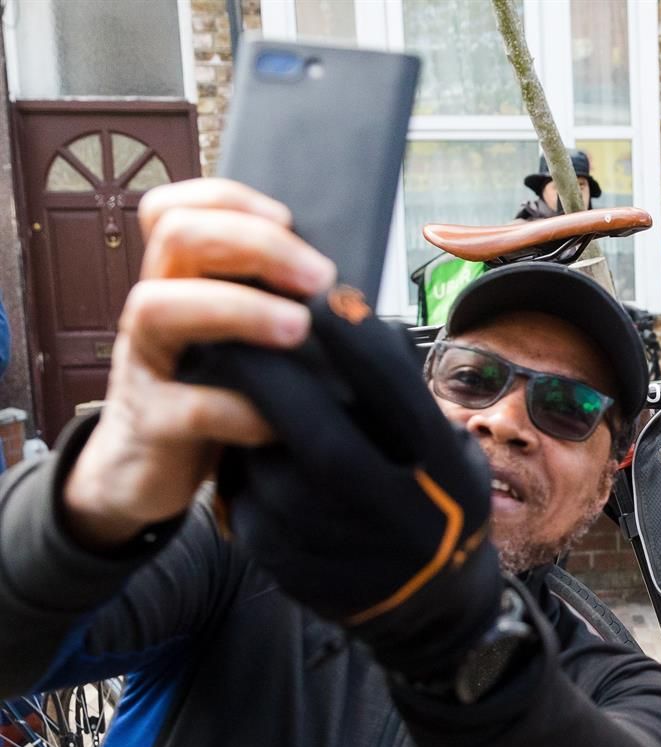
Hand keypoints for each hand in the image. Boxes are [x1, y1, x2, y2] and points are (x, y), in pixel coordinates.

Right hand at [61, 179, 335, 549]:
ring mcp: (147, 363)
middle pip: (178, 238)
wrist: (146, 474)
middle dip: (255, 244)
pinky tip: (283, 420)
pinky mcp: (154, 424)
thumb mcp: (237, 345)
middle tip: (319, 277)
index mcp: (179, 283)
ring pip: (160, 307)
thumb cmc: (210, 396)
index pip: (178, 209)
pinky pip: (189, 407)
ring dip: (237, 309)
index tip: (290, 219)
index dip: (231, 199)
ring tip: (298, 328)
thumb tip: (355, 297)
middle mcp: (156, 310)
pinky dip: (242, 410)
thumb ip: (274, 311)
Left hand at [203, 292, 502, 681]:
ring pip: (268, 468)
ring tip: (242, 394)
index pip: (393, 390)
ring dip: (248, 425)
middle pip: (315, 432)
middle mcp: (397, 513)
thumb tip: (349, 314)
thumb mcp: (453, 450)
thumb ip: (408, 397)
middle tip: (239, 330)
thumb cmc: (441, 501)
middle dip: (273, 375)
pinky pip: (247, 505)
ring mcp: (343, 548)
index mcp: (444, 471)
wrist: (434, 605)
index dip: (354, 337)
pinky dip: (242, 472)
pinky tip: (249, 454)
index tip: (324, 295)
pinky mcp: (296, 572)